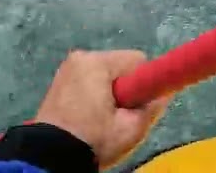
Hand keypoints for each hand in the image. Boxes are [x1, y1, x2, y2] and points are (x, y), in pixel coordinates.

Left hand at [34, 50, 171, 168]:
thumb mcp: (131, 129)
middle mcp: (80, 57)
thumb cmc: (93, 139)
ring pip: (104, 76)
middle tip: (119, 118)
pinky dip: (94, 96)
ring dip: (109, 94)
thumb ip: (153, 106)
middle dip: (126, 89)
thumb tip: (165, 92)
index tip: (137, 106)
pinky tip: (88, 118)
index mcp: (97, 62)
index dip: (144, 84)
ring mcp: (67, 68)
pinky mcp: (58, 81)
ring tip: (102, 121)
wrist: (50, 158)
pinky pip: (88, 82)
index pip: (138, 61)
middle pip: (120, 68)